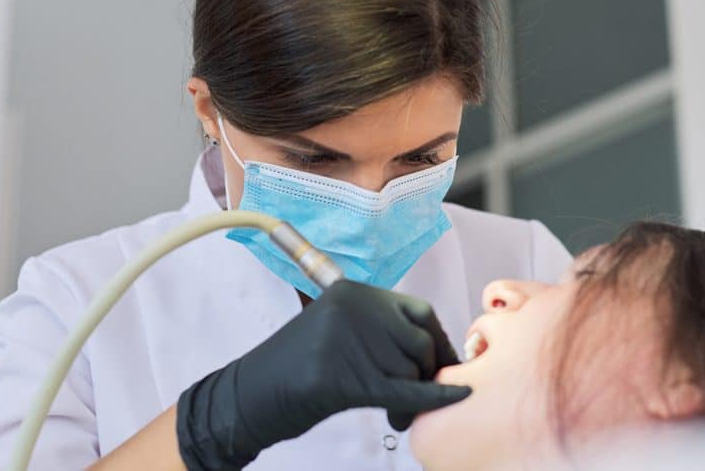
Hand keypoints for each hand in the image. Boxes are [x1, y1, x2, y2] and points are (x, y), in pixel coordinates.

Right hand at [176, 281, 470, 468]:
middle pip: (421, 342)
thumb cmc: (295, 368)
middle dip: (429, 371)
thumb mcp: (336, 328)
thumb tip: (435, 343)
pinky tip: (457, 400)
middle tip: (421, 395)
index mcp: (352, 291)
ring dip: (416, 398)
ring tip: (398, 413)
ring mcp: (348, 341)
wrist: (247, 396)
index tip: (444, 362)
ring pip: (412, 371)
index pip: (419, 311)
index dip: (438, 339)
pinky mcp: (345, 379)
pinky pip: (405, 391)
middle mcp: (353, 309)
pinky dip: (434, 399)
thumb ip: (377, 325)